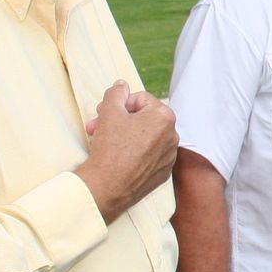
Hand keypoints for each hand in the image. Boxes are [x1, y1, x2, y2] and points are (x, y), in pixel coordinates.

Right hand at [76, 81, 177, 221]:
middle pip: (143, 118)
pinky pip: (148, 156)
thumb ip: (116, 92)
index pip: (141, 99)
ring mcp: (169, 156)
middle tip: (98, 125)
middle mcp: (173, 135)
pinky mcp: (162, 173)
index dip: (120, 104)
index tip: (104, 113)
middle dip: (119, 120)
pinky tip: (117, 158)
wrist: (108, 186)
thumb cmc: (110, 146)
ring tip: (104, 141)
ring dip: (124, 135)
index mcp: (165, 116)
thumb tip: (122, 85)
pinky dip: (134, 153)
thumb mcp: (109, 111)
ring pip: (145, 138)